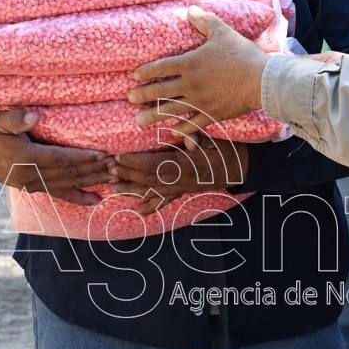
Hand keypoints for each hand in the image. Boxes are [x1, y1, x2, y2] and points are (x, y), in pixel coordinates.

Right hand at [0, 109, 112, 205]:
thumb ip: (14, 119)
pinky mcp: (36, 190)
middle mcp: (30, 175)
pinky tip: (97, 201)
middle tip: (117, 165)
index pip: (58, 158)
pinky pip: (60, 195)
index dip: (81, 157)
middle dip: (94, 169)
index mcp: (24, 158)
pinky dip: (79, 198)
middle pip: (68, 173)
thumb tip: (34, 116)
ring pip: (68, 184)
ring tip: (114, 177)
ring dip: (92, 181)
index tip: (102, 154)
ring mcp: (33, 185)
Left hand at [109, 141, 248, 214]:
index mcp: (185, 165)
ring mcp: (182, 188)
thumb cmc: (226, 150)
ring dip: (132, 190)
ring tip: (113, 189)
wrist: (240, 167)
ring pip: (153, 191)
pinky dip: (152, 206)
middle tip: (108, 171)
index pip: (155, 165)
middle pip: (149, 179)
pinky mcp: (184, 191)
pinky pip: (166, 200)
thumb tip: (186, 137)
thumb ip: (199, 139)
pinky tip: (138, 211)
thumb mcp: (215, 140)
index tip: (118, 157)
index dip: (135, 163)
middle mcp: (181, 180)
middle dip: (127, 176)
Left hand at [129, 6, 269, 138]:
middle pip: (160, 91)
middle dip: (143, 95)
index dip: (146, 71)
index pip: (161, 67)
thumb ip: (205, 21)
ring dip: (153, 116)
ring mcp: (200, 102)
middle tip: (130, 98)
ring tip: (139, 122)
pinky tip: (171, 132)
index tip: (134, 76)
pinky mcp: (212, 115)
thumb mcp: (223, 32)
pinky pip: (192, 124)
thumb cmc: (242, 54)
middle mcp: (191, 84)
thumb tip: (190, 10)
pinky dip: (180, 129)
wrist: (262, 80)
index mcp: (190, 63)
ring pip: (170, 111)